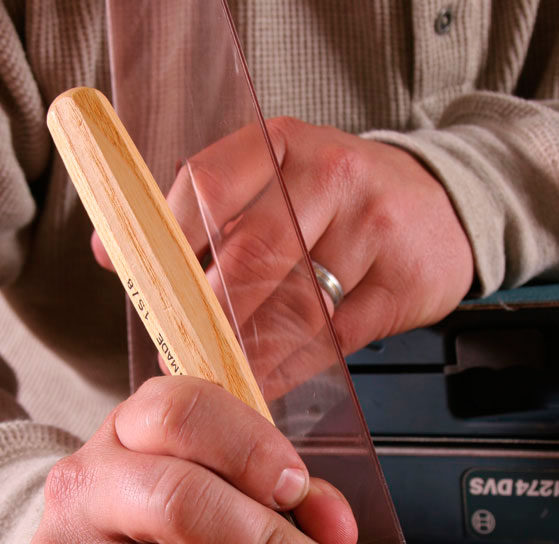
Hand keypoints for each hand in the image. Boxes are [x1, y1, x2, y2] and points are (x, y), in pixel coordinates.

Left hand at [92, 118, 472, 398]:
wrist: (443, 208)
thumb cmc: (342, 200)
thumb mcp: (280, 180)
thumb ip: (208, 215)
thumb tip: (115, 253)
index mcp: (285, 146)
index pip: (210, 185)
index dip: (167, 236)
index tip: (135, 275)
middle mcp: (331, 178)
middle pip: (251, 255)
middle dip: (208, 313)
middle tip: (179, 351)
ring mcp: (372, 230)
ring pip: (293, 306)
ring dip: (247, 350)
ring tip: (216, 375)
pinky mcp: (401, 284)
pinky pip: (333, 339)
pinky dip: (291, 368)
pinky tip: (266, 381)